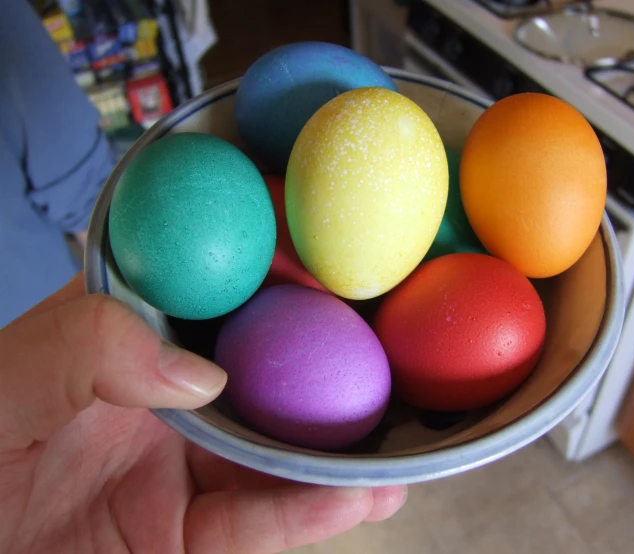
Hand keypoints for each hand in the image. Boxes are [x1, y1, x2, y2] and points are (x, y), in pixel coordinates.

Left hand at [0, 274, 405, 552]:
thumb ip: (86, 348)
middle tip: (396, 349)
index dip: (277, 272)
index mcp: (131, 339)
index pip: (217, 292)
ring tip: (402, 440)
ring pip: (280, 452)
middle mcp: (172, 398)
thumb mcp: (9, 382)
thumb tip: (202, 374)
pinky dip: (311, 512)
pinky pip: (258, 524)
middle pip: (268, 371)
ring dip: (343, 448)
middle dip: (333, 359)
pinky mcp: (189, 535)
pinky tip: (362, 496)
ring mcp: (187, 467)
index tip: (334, 263)